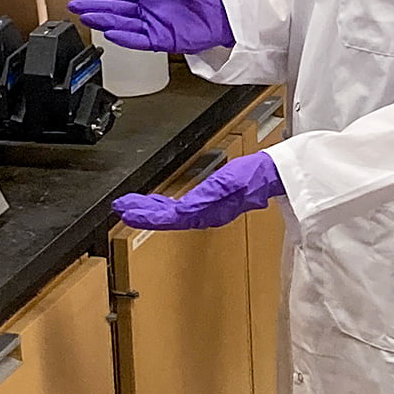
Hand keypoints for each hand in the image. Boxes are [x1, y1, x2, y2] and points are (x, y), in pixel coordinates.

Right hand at [68, 0, 235, 54]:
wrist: (225, 15)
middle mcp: (148, 10)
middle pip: (115, 8)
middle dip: (94, 6)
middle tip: (74, 4)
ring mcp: (153, 26)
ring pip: (122, 24)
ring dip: (103, 20)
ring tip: (86, 17)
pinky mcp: (162, 40)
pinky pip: (139, 40)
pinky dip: (125, 37)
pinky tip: (110, 32)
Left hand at [115, 151, 279, 231]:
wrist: (272, 174)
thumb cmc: (254, 176)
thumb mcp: (230, 182)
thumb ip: (207, 195)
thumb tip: (184, 208)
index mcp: (207, 211)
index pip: (170, 218)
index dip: (147, 217)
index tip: (127, 212)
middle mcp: (204, 214)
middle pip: (166, 219)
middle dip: (142, 214)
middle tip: (121, 208)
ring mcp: (206, 211)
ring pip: (171, 216)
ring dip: (150, 211)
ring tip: (130, 207)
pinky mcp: (208, 205)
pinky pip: (179, 211)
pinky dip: (163, 208)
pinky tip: (156, 205)